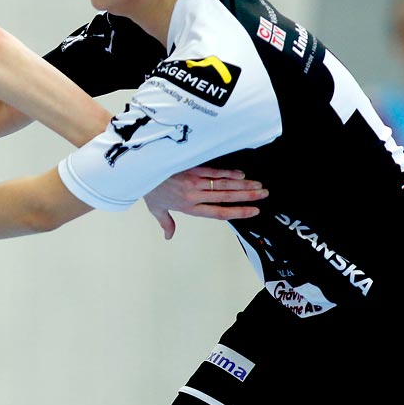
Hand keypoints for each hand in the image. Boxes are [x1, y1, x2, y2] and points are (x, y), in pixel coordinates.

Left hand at [144, 167, 266, 240]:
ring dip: (243, 185)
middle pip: (226, 197)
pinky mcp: (192, 168)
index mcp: (188, 207)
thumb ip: (166, 223)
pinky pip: (214, 171)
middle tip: (264, 195)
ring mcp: (194, 180)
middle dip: (247, 196)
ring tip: (258, 186)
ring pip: (223, 184)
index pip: (218, 212)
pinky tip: (241, 174)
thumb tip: (168, 236)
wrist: (140, 170)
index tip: (253, 211)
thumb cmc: (149, 189)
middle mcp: (194, 195)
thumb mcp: (156, 209)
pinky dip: (228, 173)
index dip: (237, 212)